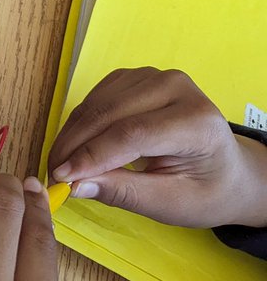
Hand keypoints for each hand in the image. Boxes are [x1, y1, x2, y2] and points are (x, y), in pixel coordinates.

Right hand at [48, 67, 266, 228]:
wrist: (228, 170)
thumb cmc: (205, 191)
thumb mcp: (171, 204)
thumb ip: (125, 193)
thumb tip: (76, 185)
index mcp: (196, 122)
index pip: (132, 134)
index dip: (92, 155)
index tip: (61, 178)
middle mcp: (177, 88)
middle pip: (110, 112)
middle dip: (75, 144)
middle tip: (52, 174)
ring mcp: (156, 76)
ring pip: (99, 101)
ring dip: (73, 132)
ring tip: (60, 163)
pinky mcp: (138, 76)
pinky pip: (99, 95)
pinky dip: (82, 120)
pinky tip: (75, 143)